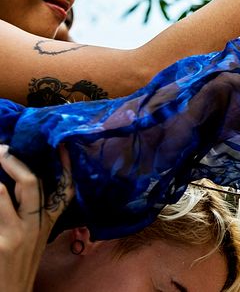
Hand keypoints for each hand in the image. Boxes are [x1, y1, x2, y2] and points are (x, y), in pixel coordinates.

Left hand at [0, 145, 73, 291]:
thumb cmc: (18, 264)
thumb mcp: (33, 237)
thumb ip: (31, 213)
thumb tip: (15, 184)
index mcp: (47, 222)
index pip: (64, 190)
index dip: (65, 166)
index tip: (61, 145)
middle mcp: (36, 225)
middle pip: (31, 183)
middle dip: (12, 161)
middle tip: (1, 149)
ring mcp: (17, 234)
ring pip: (1, 192)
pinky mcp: (1, 243)